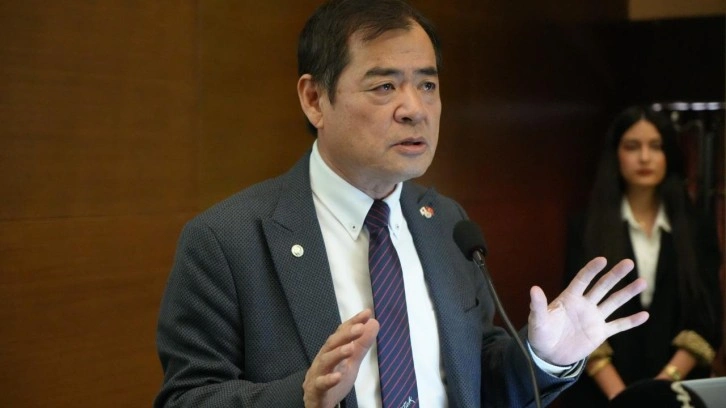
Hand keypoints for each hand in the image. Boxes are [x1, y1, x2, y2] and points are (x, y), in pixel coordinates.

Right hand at [303, 309, 378, 407]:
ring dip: (337, 354)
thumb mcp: (351, 361)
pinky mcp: (316, 390)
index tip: (366, 313)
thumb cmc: (333, 376)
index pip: (342, 333)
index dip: (353, 322)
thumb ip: (362, 344)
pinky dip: (329, 380)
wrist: (316, 401)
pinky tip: (338, 376)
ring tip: (350, 348)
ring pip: (326, 361)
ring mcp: (318, 373)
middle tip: (360, 328)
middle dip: (346, 335)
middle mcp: (323, 358)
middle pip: (332, 344)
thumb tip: (374, 322)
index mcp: (332, 350)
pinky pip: (321, 384)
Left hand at [527, 257, 648, 365]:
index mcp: (569, 298)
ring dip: (627, 293)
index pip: (582, 280)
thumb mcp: (538, 320)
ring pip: (614, 302)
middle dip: (615, 275)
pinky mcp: (600, 333)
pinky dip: (631, 321)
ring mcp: (594, 318)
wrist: (549, 354)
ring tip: (643, 282)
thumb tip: (533, 289)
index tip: (603, 260)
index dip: (591, 270)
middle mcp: (584, 304)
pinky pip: (618, 325)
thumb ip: (538, 305)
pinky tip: (645, 315)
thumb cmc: (541, 334)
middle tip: (629, 263)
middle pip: (602, 286)